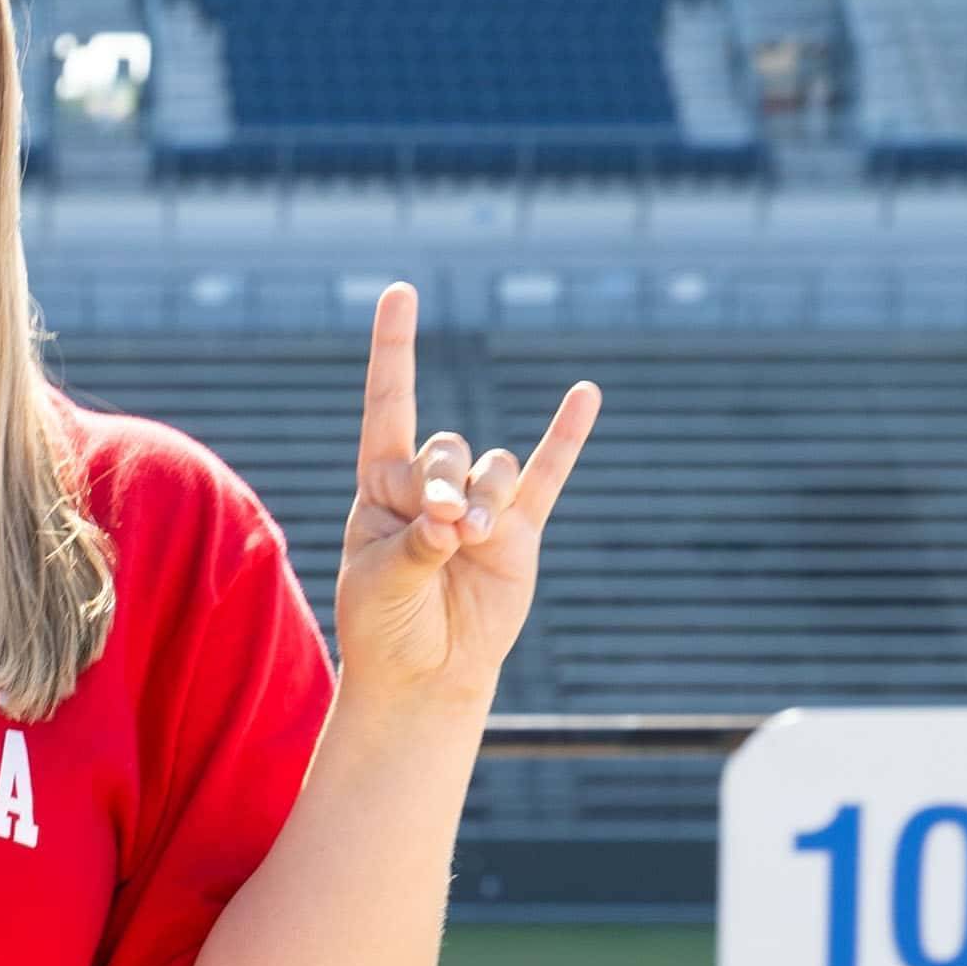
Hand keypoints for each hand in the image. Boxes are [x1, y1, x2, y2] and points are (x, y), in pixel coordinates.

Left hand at [332, 282, 596, 709]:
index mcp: (381, 483)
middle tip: (439, 529)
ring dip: (484, 500)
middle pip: (446, 448)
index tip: (401, 291)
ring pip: (492, 469)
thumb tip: (456, 519)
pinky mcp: (520, 530)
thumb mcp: (382, 583)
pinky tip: (585, 394)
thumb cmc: (384, 624)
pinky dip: (565, 436)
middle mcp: (431, 484)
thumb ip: (417, 543)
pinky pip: (547, 474)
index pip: (389, 404)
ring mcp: (480, 505)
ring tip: (471, 542)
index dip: (396, 349)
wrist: (425, 674)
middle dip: (442, 483)